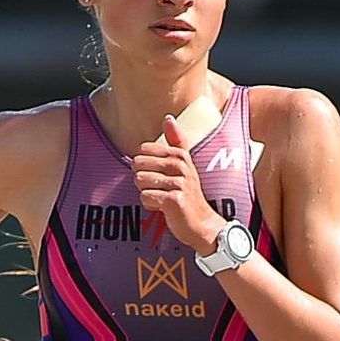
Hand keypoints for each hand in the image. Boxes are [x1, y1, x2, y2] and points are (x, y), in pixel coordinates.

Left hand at [133, 113, 229, 252]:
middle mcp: (180, 166)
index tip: (159, 175)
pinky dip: (150, 205)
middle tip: (158, 188)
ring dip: (146, 193)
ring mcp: (178, 183)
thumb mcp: (185, 164)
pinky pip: (145, 197)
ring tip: (161, 197)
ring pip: (139, 181)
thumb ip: (176, 141)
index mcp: (179, 155)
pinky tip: (162, 207)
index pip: (143, 150)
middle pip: (138, 165)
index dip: (144, 165)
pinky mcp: (174, 200)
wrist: (201, 223)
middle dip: (142, 179)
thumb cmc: (188, 193)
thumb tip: (168, 117)